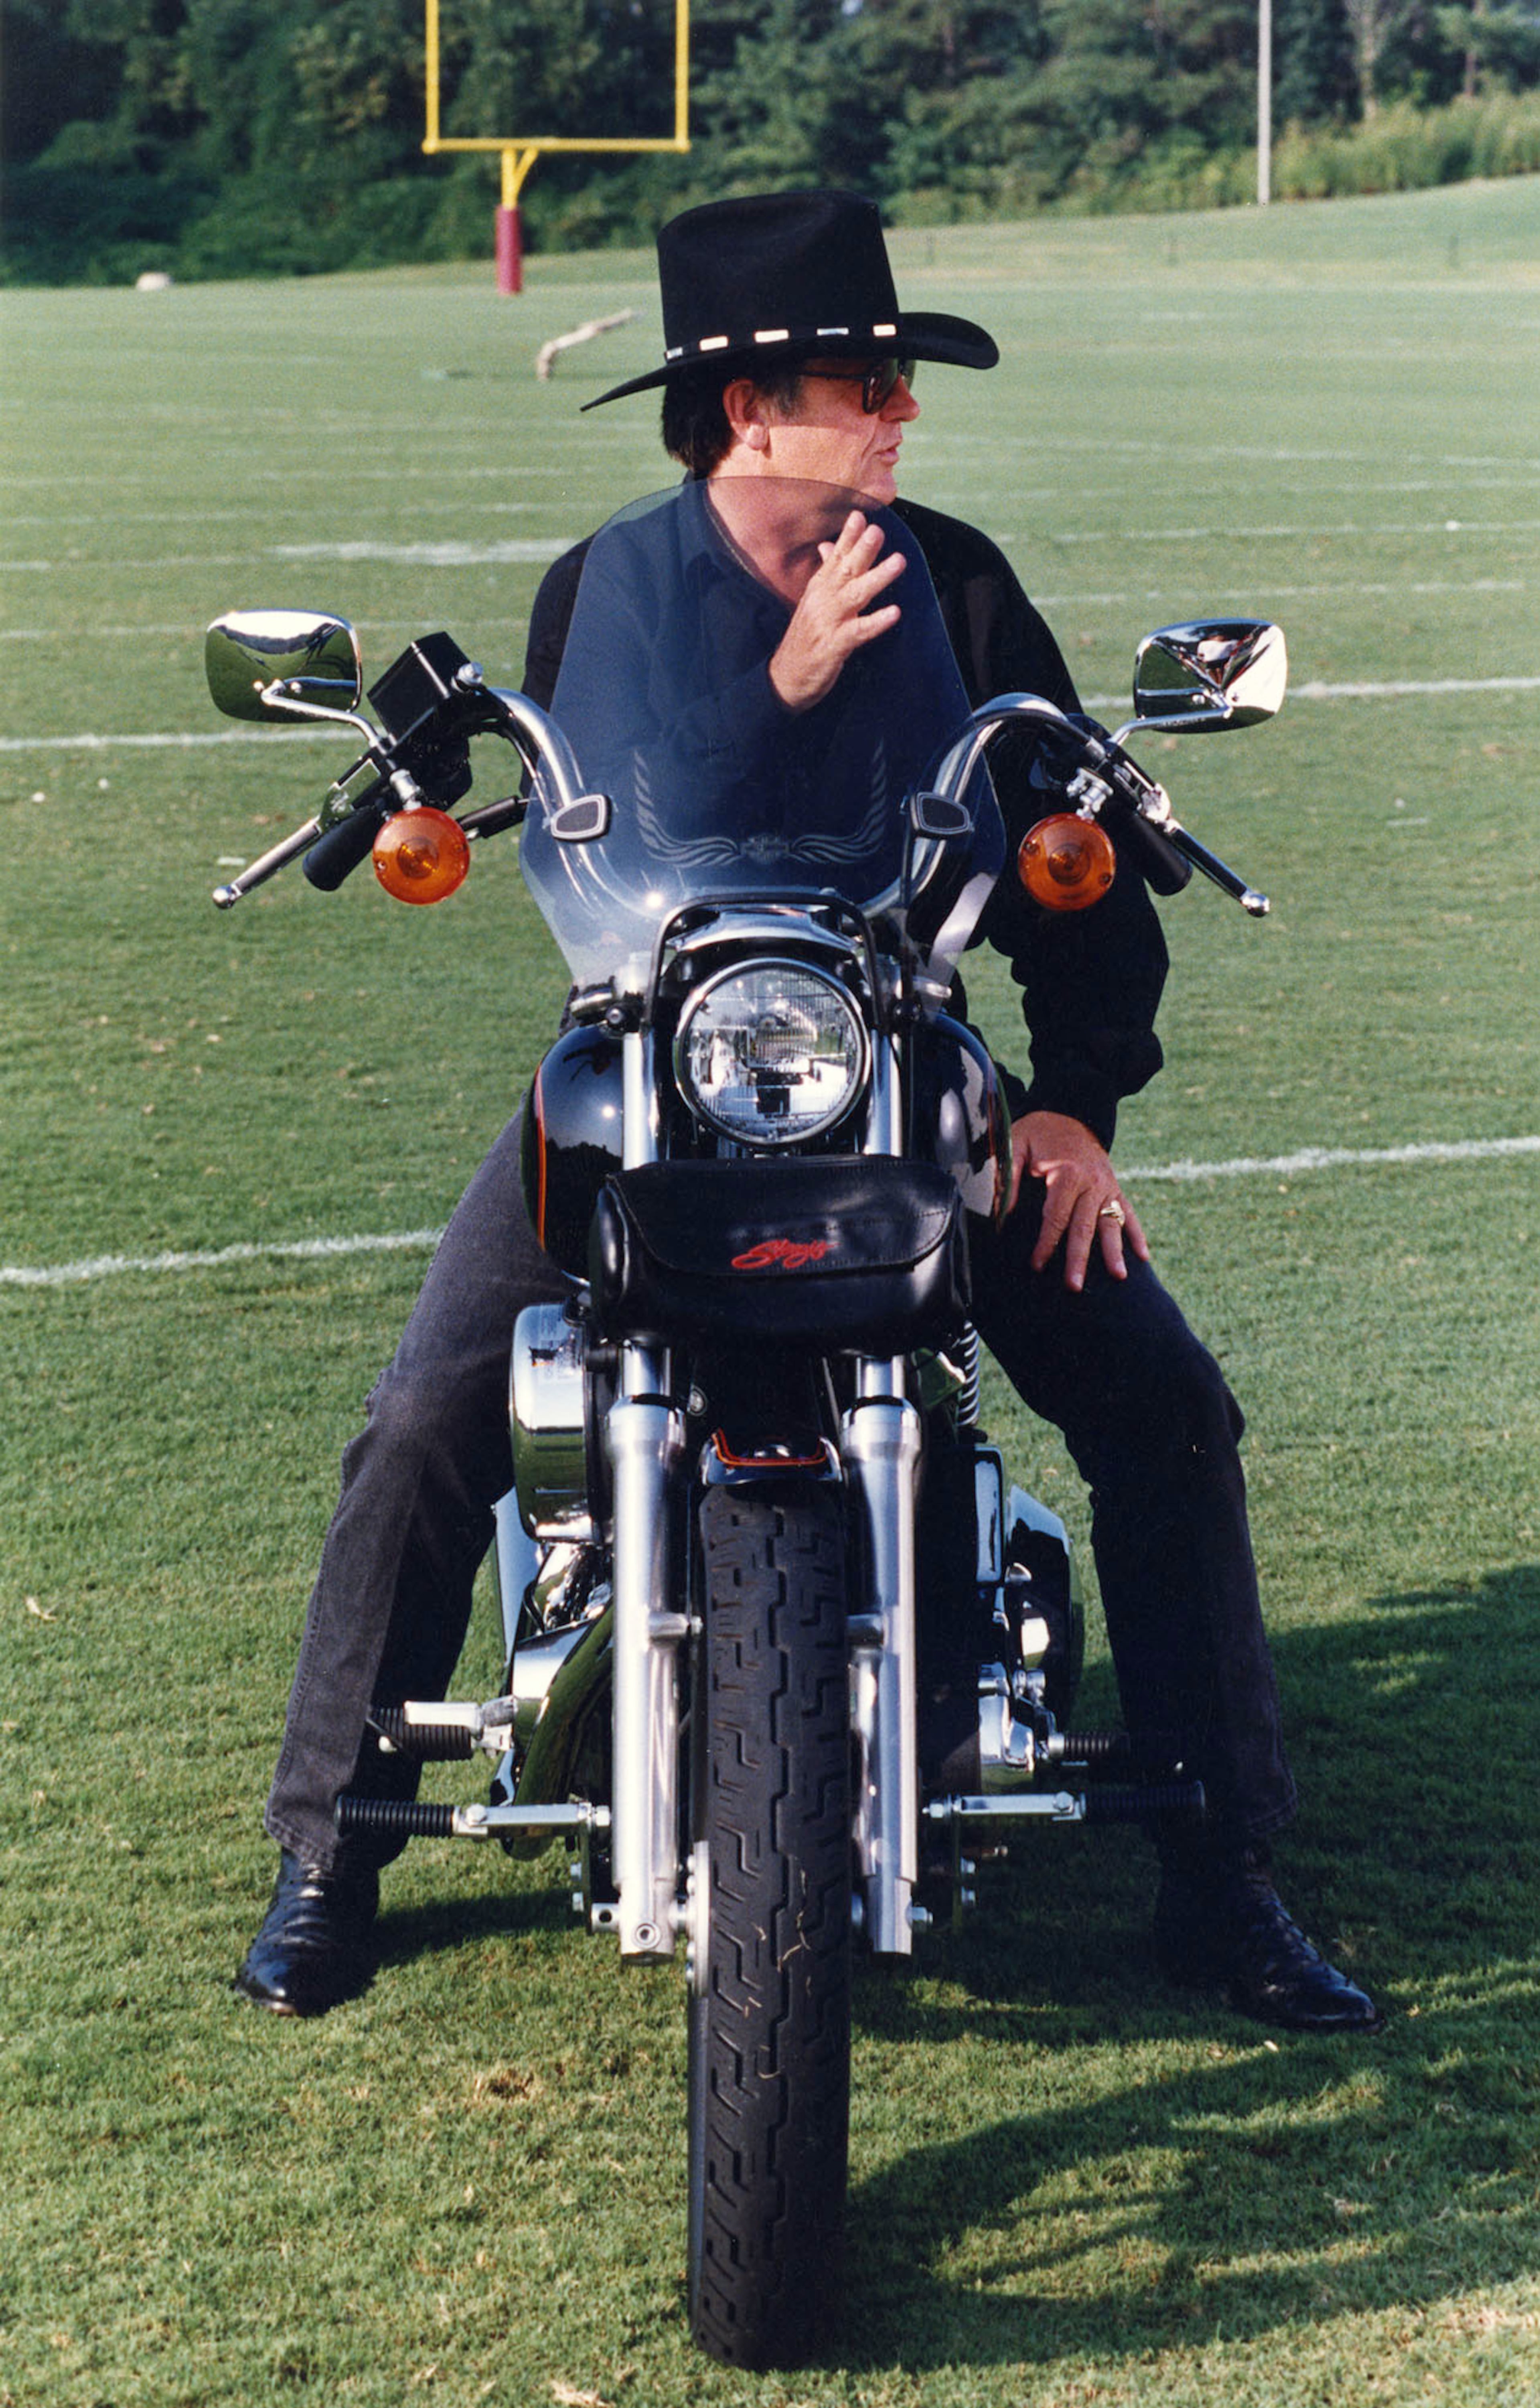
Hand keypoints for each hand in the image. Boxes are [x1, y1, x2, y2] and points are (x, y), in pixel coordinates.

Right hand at [768, 512, 904, 711]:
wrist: (786, 677)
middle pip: (845, 570)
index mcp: (819, 588)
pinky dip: (876, 622)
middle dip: (862, 549)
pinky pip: (858, 632)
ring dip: (877, 577)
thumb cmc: (805, 638)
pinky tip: (894, 613)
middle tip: (878, 530)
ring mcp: (828, 622)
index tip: (861, 515)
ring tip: (898, 562)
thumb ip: (825, 572)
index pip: (834, 557)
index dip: (848, 537)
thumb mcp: (813, 602)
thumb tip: (827, 546)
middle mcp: (822, 600)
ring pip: (855, 595)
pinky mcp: (833, 646)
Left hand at [1008, 1109, 1148, 1291]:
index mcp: (1068, 1173)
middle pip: (1085, 1226)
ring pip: (1112, 1223)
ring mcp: (1108, 1186)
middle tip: (1074, 1287)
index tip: (1037, 1265)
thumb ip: (1009, 1175)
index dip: (1046, 1243)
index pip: (1056, 1217)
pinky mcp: (1116, 1188)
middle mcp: (1093, 1181)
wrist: (1071, 1113)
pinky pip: (1129, 1213)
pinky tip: (1143, 1257)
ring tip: (1119, 1277)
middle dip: (1079, 1258)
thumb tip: (1003, 1210)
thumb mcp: (1017, 1144)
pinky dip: (1137, 1234)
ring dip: (1115, 1252)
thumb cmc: (1038, 1133)